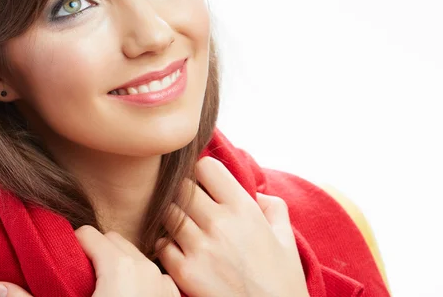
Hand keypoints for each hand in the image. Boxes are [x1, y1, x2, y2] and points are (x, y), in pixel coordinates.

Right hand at [0, 226, 180, 296]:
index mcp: (119, 266)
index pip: (88, 234)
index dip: (71, 247)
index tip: (61, 266)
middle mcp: (146, 267)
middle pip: (113, 241)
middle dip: (94, 255)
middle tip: (77, 282)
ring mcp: (164, 283)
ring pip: (135, 257)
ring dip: (118, 267)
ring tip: (99, 293)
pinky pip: (154, 277)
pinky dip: (140, 282)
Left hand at [155, 156, 308, 296]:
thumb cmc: (281, 281)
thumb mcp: (286, 238)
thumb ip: (272, 206)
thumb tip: (255, 191)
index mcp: (244, 209)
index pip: (206, 166)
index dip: (203, 173)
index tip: (205, 185)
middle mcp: (220, 223)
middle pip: (181, 187)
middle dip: (185, 195)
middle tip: (192, 209)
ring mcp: (200, 247)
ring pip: (167, 213)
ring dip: (173, 219)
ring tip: (186, 231)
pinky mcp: (185, 272)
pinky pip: (161, 244)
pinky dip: (167, 246)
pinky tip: (181, 253)